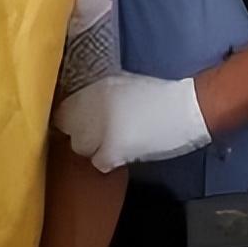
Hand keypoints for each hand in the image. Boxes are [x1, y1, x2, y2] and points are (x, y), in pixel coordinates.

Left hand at [53, 72, 210, 172]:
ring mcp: (99, 128)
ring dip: (92, 148)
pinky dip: (107, 161)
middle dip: (78, 133)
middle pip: (67, 128)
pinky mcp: (114, 149)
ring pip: (79, 147)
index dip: (67, 118)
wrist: (186, 108)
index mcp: (91, 89)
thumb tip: (84, 103)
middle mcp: (90, 106)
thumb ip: (99, 94)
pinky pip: (98, 162)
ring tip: (108, 144)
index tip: (73, 123)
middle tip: (93, 135)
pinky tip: (119, 155)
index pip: (61, 108)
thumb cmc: (157, 95)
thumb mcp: (120, 84)